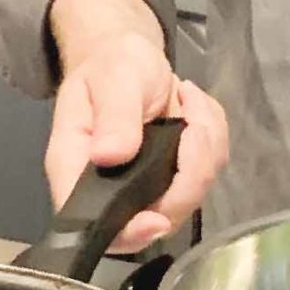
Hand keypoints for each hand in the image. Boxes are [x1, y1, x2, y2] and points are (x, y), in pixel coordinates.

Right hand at [44, 0, 230, 253]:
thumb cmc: (112, 64)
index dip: (128, 232)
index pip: (94, 221)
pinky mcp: (175, 179)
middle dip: (188, 173)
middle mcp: (110, 189)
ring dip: (205, 147)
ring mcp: (146, 188)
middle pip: (156, 217)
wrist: (130, 57)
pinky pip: (209, 172)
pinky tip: (194, 109)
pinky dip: (213, 139)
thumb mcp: (112, 77)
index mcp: (76, 167)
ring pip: (191, 196)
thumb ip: (114, 115)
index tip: (157, 219)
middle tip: (191, 120)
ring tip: (189, 102)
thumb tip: (110, 156)